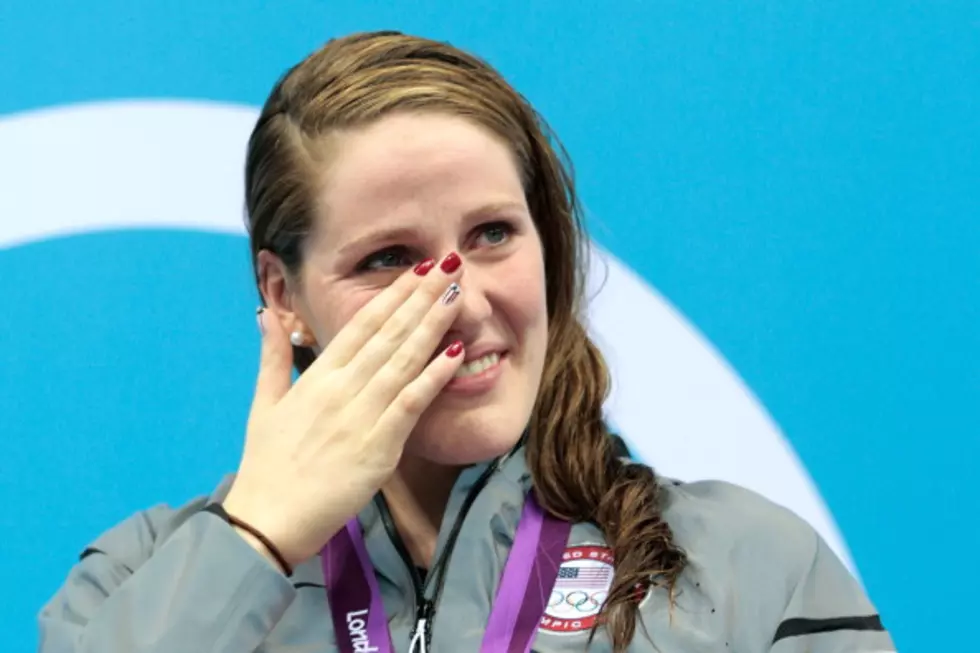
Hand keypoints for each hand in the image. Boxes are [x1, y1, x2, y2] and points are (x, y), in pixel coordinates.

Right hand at [222, 253, 465, 568]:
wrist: (268, 519)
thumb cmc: (267, 464)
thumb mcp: (264, 403)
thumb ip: (272, 356)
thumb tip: (265, 313)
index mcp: (317, 377)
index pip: (361, 325)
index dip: (392, 294)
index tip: (417, 269)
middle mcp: (341, 388)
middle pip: (388, 333)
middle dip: (420, 296)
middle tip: (448, 264)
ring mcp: (361, 415)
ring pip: (403, 359)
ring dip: (432, 324)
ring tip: (457, 294)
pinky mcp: (379, 445)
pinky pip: (412, 403)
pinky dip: (434, 375)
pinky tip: (456, 352)